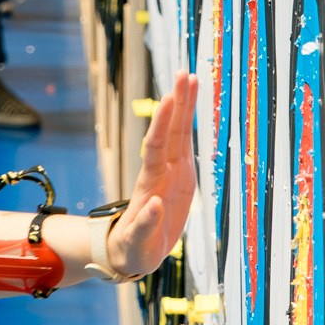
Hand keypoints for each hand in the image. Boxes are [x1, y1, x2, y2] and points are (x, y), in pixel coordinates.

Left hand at [105, 74, 196, 279]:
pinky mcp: (182, 179)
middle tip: (185, 73)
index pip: (157, 146)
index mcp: (150, 183)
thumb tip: (152, 205)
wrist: (134, 251)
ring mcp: (172, 173)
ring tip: (191, 81)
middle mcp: (161, 171)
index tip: (170, 98)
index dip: (164, 123)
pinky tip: (188, 99)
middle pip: (171, 131)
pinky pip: (187, 147)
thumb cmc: (133, 246)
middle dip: (179, 103)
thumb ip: (144, 225)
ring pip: (180, 134)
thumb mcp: (137, 242)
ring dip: (185, 108)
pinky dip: (188, 123)